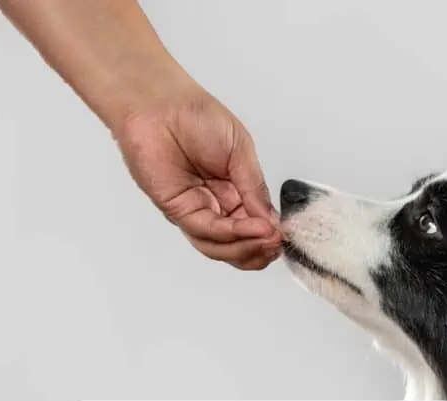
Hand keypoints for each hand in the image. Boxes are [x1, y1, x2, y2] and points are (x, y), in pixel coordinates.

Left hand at [112, 84, 282, 269]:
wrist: (160, 104)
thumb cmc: (195, 116)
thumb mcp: (240, 151)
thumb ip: (254, 188)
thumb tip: (271, 221)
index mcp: (234, 189)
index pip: (254, 224)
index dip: (270, 235)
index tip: (286, 235)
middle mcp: (215, 204)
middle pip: (238, 243)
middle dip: (260, 249)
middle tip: (277, 244)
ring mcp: (196, 209)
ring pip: (221, 246)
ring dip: (247, 248)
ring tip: (268, 240)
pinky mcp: (178, 210)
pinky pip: (206, 231)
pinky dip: (233, 234)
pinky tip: (253, 228)